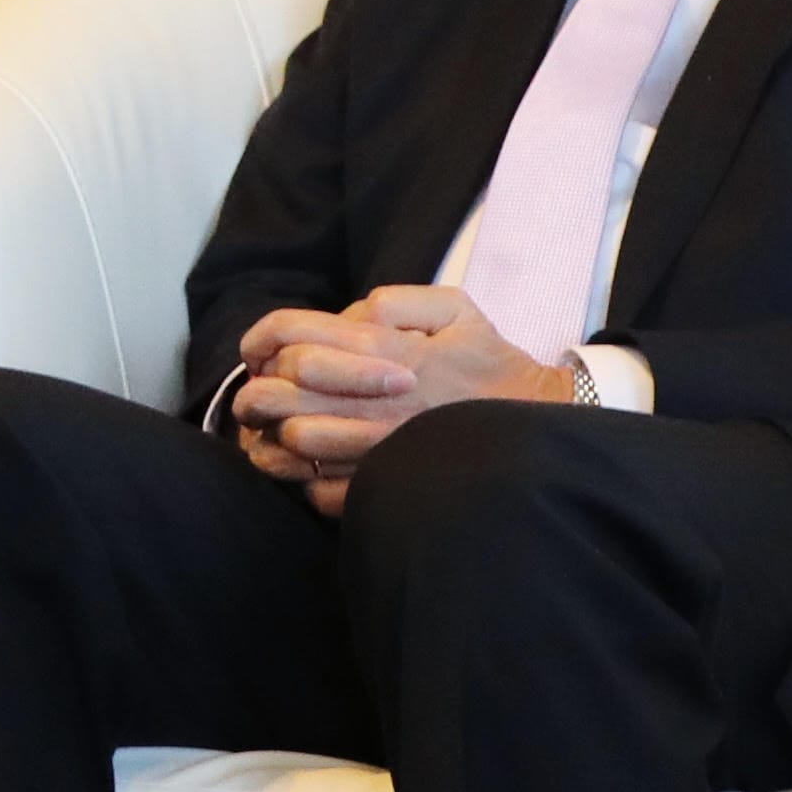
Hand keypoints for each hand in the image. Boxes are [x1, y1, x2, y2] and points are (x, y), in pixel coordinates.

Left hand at [222, 285, 569, 511]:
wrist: (536, 431)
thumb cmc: (491, 365)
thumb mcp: (455, 310)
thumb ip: (393, 302)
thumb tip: (344, 319)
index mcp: (388, 350)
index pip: (294, 334)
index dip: (263, 339)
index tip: (261, 352)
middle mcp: (378, 399)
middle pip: (280, 391)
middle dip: (255, 391)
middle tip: (256, 395)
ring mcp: (380, 448)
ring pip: (293, 443)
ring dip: (270, 438)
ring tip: (271, 434)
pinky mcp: (387, 487)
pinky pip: (321, 489)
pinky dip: (304, 479)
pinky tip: (308, 469)